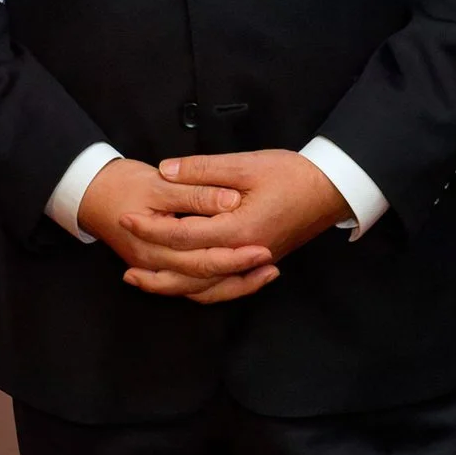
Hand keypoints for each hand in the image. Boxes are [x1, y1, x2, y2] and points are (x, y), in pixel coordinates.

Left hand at [116, 151, 354, 303]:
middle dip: (153, 263)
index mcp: (237, 231)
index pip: (183, 236)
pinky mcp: (258, 263)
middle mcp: (243, 255)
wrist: (332, 189)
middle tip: (123, 254)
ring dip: (171, 286)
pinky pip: (224, 287)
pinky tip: (183, 284)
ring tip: (141, 280)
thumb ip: (203, 170)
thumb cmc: (292, 174)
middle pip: (189, 271)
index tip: (127, 217)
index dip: (151, 228)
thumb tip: (166, 170)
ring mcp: (253, 263)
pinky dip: (200, 289)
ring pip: (205, 287)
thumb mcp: (246, 164)